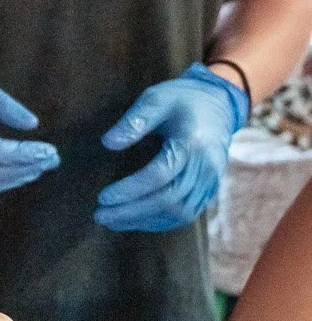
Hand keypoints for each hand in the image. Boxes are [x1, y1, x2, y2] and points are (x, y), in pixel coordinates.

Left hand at [96, 62, 247, 233]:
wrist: (219, 104)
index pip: (159, 176)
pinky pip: (188, 213)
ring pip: (180, 213)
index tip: (104, 197)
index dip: (130, 190)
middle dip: (132, 212)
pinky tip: (136, 221)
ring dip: (145, 221)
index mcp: (191, 144)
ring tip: (113, 221)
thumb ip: (134, 120)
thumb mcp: (157, 99)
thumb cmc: (182, 99)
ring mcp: (211, 181)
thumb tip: (108, 143)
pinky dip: (161, 221)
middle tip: (100, 215)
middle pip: (169, 200)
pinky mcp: (210, 189)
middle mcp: (205, 167)